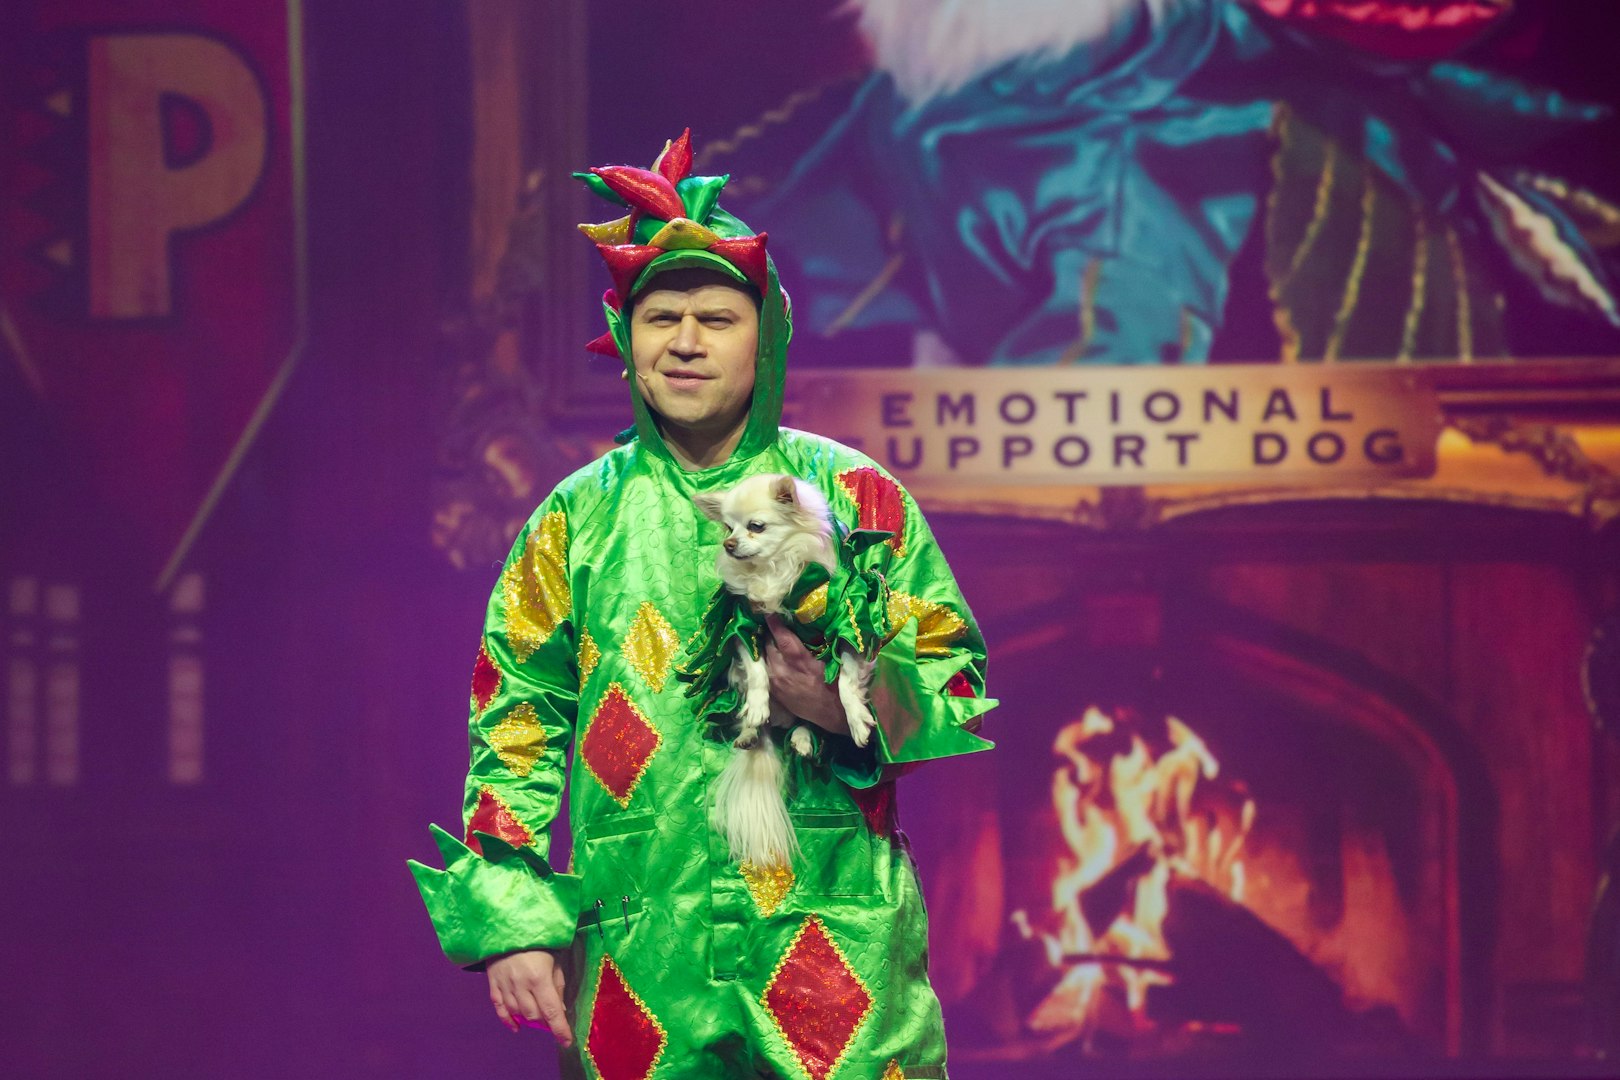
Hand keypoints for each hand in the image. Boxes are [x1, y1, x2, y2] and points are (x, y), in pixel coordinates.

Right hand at [486, 949, 571, 1044]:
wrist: (507, 927)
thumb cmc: (538, 941)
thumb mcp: (555, 959)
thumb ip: (558, 985)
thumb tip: (561, 1010)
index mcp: (539, 977)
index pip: (551, 1011)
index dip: (560, 1029)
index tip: (567, 1042)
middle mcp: (520, 985)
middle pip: (533, 1016)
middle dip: (545, 1023)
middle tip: (552, 1020)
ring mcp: (504, 986)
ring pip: (517, 1014)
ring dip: (529, 1021)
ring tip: (538, 1019)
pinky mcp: (493, 984)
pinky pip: (499, 1009)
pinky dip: (508, 1021)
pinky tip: (516, 1027)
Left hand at [763, 615, 848, 734]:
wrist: (831, 713)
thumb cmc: (834, 684)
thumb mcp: (830, 660)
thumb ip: (818, 641)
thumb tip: (811, 621)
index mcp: (799, 661)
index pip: (782, 636)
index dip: (774, 622)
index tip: (769, 610)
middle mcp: (782, 670)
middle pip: (768, 643)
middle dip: (769, 632)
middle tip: (773, 621)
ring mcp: (775, 681)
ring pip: (764, 656)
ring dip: (767, 646)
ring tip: (770, 637)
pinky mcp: (772, 690)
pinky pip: (765, 669)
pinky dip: (767, 660)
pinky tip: (773, 656)